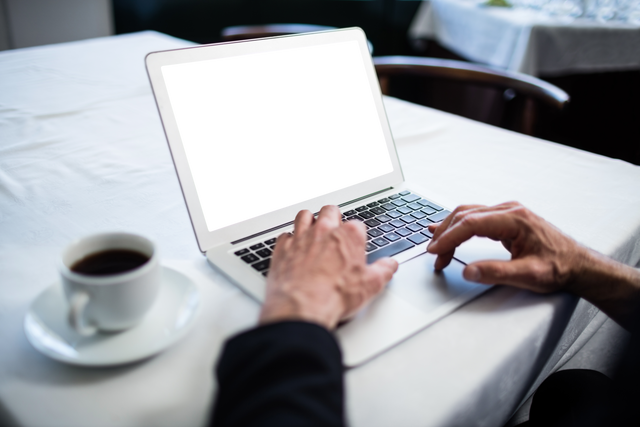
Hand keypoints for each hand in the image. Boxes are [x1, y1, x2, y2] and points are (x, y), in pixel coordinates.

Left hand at [259, 205, 398, 329]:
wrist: (302, 305)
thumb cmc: (334, 294)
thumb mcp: (370, 285)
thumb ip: (383, 270)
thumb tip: (390, 265)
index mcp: (348, 235)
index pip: (357, 225)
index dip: (357, 235)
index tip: (357, 244)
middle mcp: (324, 230)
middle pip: (329, 211)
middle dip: (333, 217)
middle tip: (335, 229)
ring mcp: (301, 238)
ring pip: (304, 216)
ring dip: (309, 221)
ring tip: (313, 230)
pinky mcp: (283, 249)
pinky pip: (284, 235)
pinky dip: (289, 240)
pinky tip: (292, 247)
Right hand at [426, 201, 586, 293]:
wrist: (578, 265)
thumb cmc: (559, 268)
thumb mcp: (529, 275)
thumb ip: (497, 273)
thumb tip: (468, 272)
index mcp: (514, 219)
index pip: (471, 224)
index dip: (449, 237)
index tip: (435, 251)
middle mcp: (509, 211)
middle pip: (465, 216)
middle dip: (445, 236)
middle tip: (435, 256)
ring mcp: (507, 213)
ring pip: (467, 215)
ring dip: (449, 231)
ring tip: (437, 249)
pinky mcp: (505, 220)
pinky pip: (475, 218)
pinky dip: (457, 226)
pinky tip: (444, 230)